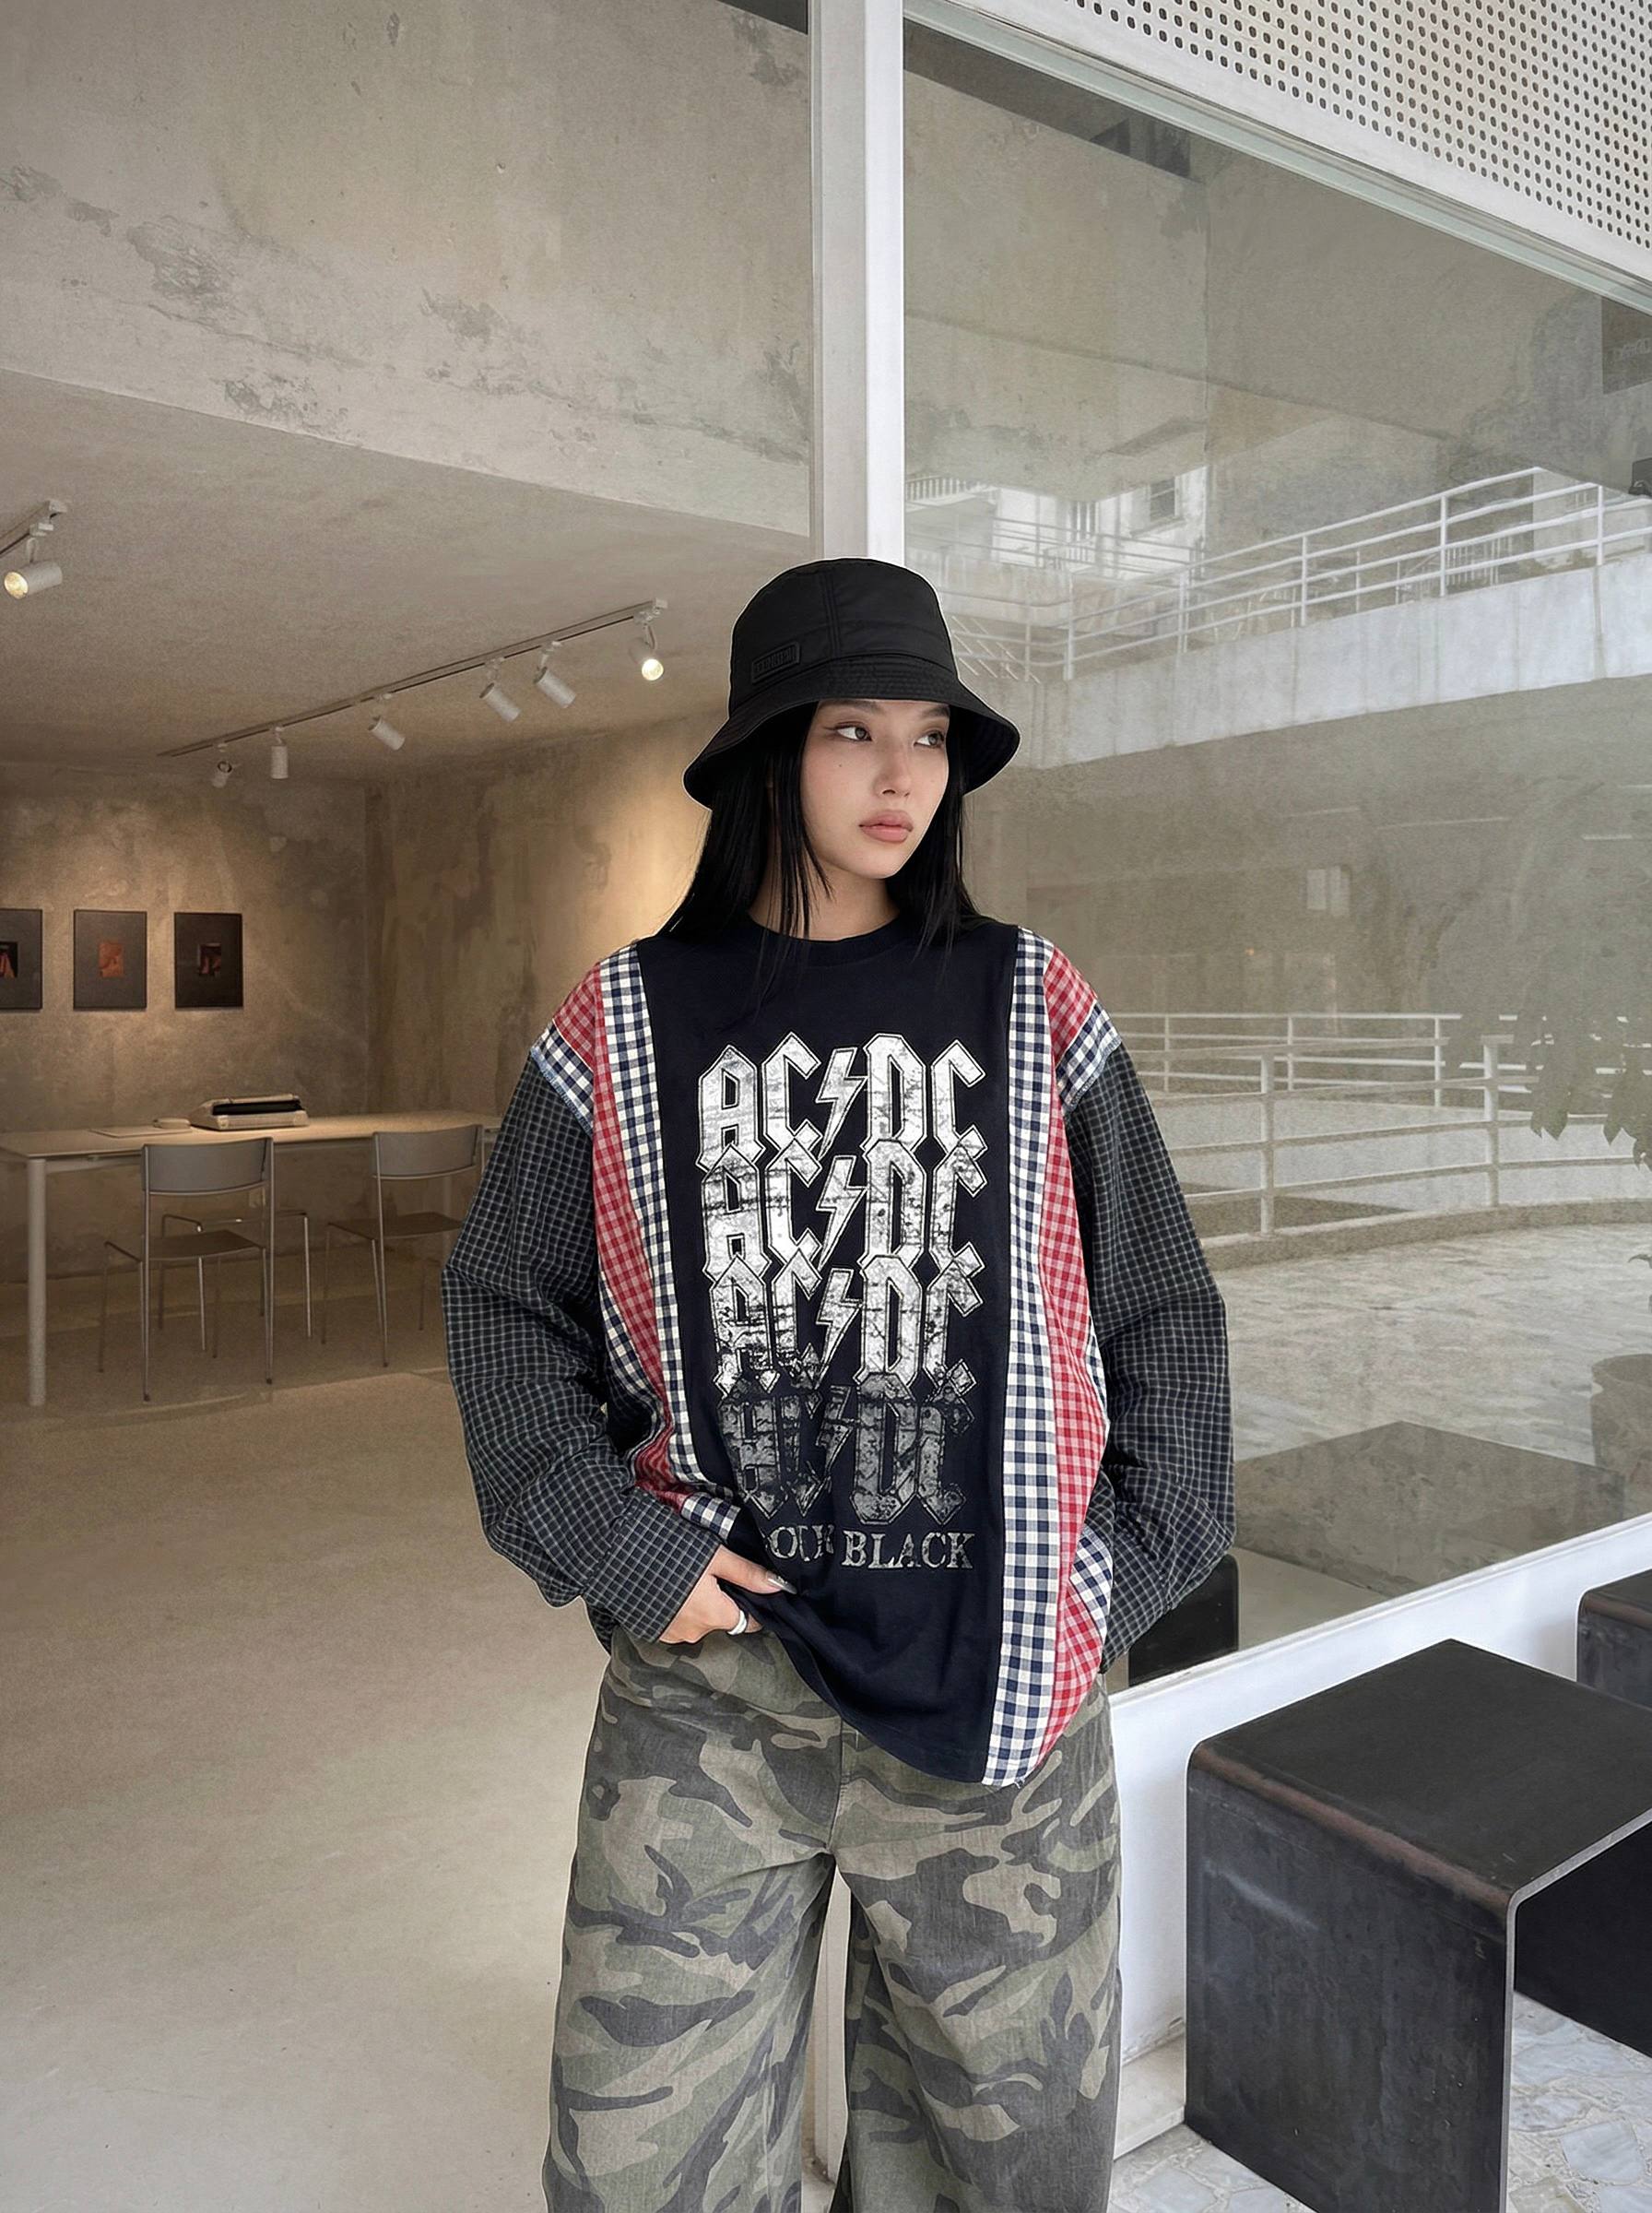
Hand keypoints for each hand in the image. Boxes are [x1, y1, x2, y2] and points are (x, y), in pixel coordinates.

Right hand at [659, 1545, 792, 1643]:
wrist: (613, 1553)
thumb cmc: (668, 1550)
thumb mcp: (714, 1555)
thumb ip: (747, 1573)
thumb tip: (780, 1586)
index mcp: (714, 1616)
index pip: (750, 1620)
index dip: (752, 1602)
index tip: (745, 1584)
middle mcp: (694, 1633)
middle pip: (723, 1619)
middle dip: (722, 1598)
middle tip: (710, 1570)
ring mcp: (671, 1635)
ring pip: (699, 1621)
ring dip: (698, 1603)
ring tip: (685, 1574)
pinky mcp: (652, 1630)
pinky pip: (677, 1622)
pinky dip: (677, 1608)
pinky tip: (668, 1585)